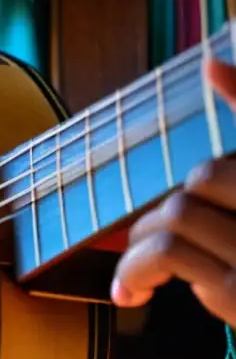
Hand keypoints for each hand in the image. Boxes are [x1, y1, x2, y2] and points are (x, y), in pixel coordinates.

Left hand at [111, 59, 235, 325]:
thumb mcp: (235, 233)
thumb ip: (229, 169)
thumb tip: (214, 64)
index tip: (211, 65)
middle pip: (205, 179)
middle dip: (161, 214)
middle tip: (146, 250)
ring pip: (178, 212)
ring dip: (140, 246)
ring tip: (136, 278)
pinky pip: (168, 252)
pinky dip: (135, 269)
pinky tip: (132, 294)